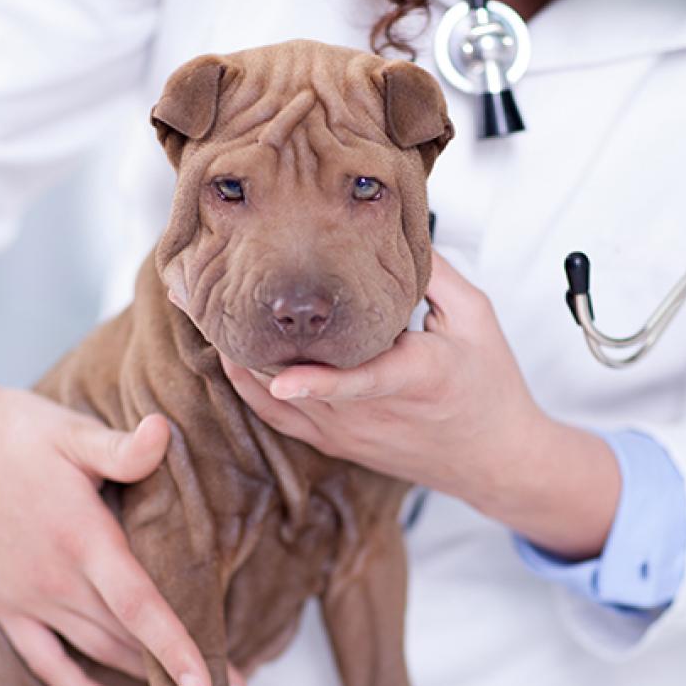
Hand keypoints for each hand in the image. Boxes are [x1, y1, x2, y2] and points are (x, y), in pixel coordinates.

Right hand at [0, 312, 244, 685]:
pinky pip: (46, 661)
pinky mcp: (4, 604)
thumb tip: (166, 431)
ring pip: (96, 652)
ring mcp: (26, 597)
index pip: (139, 607)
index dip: (176, 649)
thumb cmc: (13, 429)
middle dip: (180, 670)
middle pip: (128, 640)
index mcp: (81, 538)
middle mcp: (55, 579)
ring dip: (143, 679)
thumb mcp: (71, 431)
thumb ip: (121, 447)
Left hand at [221, 252, 618, 556]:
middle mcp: (372, 415)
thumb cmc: (489, 387)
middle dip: (242, 338)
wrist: (494, 459)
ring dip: (235, 355)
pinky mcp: (335, 443)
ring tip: (195, 310)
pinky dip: (248, 385)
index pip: (364, 382)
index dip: (320, 383)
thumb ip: (434, 274)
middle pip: (295, 382)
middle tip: (191, 293)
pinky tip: (226, 352)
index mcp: (416, 379)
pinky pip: (278, 417)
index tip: (282, 379)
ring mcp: (348, 434)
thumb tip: (391, 226)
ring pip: (276, 398)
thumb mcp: (476, 319)